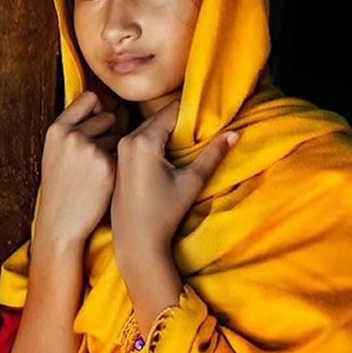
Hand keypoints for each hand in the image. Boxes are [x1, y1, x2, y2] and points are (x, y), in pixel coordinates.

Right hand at [35, 90, 120, 246]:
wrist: (61, 223)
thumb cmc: (60, 188)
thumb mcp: (54, 152)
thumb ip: (71, 128)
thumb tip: (98, 104)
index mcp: (57, 129)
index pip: (89, 98)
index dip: (97, 109)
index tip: (99, 120)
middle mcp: (73, 135)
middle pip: (107, 116)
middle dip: (107, 131)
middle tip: (95, 155)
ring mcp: (91, 150)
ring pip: (119, 135)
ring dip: (115, 149)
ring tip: (98, 171)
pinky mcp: (109, 166)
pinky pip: (124, 154)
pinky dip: (120, 165)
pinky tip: (107, 180)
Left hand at [111, 98, 238, 252]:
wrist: (135, 241)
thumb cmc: (164, 213)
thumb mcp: (191, 182)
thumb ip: (213, 154)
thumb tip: (234, 133)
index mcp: (144, 141)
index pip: (171, 112)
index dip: (191, 111)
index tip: (207, 114)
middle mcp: (127, 140)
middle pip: (158, 118)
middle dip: (179, 121)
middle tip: (201, 127)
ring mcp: (119, 150)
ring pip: (147, 128)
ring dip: (166, 131)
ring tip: (187, 141)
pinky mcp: (117, 160)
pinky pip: (137, 140)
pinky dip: (153, 141)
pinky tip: (168, 154)